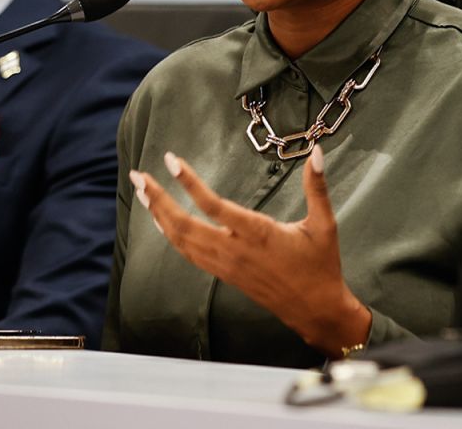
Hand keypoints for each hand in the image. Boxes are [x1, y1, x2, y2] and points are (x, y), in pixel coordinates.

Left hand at [128, 146, 370, 356]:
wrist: (315, 310)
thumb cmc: (321, 265)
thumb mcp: (323, 224)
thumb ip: (316, 187)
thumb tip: (318, 152)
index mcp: (258, 234)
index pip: (213, 206)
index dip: (188, 182)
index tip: (170, 160)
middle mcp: (235, 250)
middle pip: (184, 224)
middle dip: (158, 199)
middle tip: (138, 176)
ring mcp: (225, 265)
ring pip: (182, 240)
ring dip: (158, 214)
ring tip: (142, 191)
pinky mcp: (223, 274)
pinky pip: (188, 252)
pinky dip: (170, 234)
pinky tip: (159, 219)